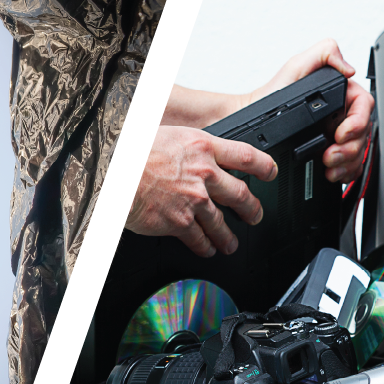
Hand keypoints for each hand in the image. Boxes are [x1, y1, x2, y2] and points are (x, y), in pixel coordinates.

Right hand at [125, 126, 276, 256]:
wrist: (112, 172)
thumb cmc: (131, 150)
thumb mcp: (167, 134)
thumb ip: (187, 146)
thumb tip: (191, 150)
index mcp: (203, 147)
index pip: (246, 155)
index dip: (264, 166)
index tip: (271, 173)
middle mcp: (204, 174)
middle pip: (241, 194)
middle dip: (252, 208)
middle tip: (255, 215)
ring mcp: (194, 200)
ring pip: (221, 222)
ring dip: (228, 236)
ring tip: (231, 243)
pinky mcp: (180, 222)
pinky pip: (199, 239)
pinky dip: (206, 246)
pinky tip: (207, 249)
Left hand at [241, 39, 374, 183]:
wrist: (255, 121)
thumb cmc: (273, 95)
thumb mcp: (297, 66)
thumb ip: (325, 54)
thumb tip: (349, 69)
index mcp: (341, 93)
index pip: (364, 107)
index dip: (358, 122)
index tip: (340, 133)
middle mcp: (343, 114)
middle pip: (364, 133)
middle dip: (350, 148)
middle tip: (330, 154)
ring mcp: (338, 134)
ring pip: (359, 151)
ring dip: (347, 162)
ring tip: (328, 164)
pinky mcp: (332, 152)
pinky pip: (350, 165)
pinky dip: (344, 172)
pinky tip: (331, 172)